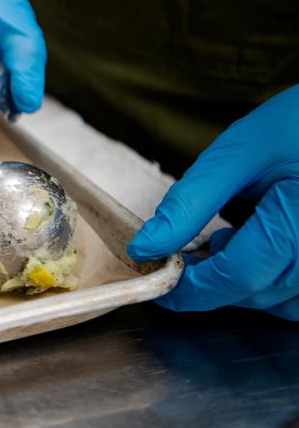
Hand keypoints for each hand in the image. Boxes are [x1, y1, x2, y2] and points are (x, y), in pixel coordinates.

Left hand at [128, 85, 298, 320]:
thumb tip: (145, 248)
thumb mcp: (239, 153)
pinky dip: (274, 284)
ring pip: (285, 303)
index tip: (160, 284)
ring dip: (245, 288)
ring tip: (228, 243)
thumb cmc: (295, 124)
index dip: (192, 288)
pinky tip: (259, 251)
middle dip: (212, 284)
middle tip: (184, 256)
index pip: (240, 276)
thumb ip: (190, 202)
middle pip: (260, 292)